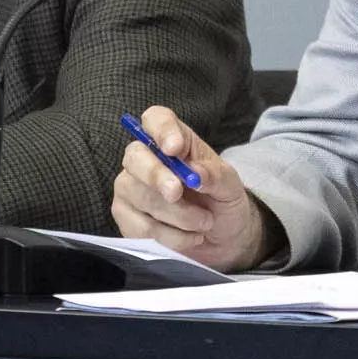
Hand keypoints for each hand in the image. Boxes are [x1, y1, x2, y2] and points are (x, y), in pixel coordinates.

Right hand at [110, 105, 277, 271]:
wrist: (223, 239)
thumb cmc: (223, 201)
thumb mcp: (230, 186)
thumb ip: (215, 176)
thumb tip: (195, 173)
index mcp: (173, 141)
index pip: (155, 120)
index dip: (161, 131)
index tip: (175, 148)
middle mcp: (145, 160)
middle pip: (135, 156)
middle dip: (156, 175)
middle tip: (177, 192)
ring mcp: (131, 189)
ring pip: (140, 196)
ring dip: (178, 215)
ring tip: (204, 223)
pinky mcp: (127, 219)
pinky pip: (141, 227)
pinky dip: (171, 237)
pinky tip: (191, 237)